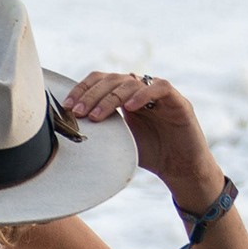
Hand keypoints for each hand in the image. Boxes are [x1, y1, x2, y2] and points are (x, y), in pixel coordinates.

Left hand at [61, 71, 220, 198]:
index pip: (101, 81)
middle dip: (92, 94)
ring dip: (111, 97)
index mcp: (124, 96)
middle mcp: (141, 90)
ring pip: (132, 82)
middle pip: (112, 79)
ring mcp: (159, 94)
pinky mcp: (178, 101)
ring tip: (97, 115)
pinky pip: (160, 87)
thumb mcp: (117, 141)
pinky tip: (129, 107)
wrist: (180, 169)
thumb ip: (100, 131)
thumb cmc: (149, 154)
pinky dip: (143, 94)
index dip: (83, 89)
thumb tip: (68, 132)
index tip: (68, 106)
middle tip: (79, 112)